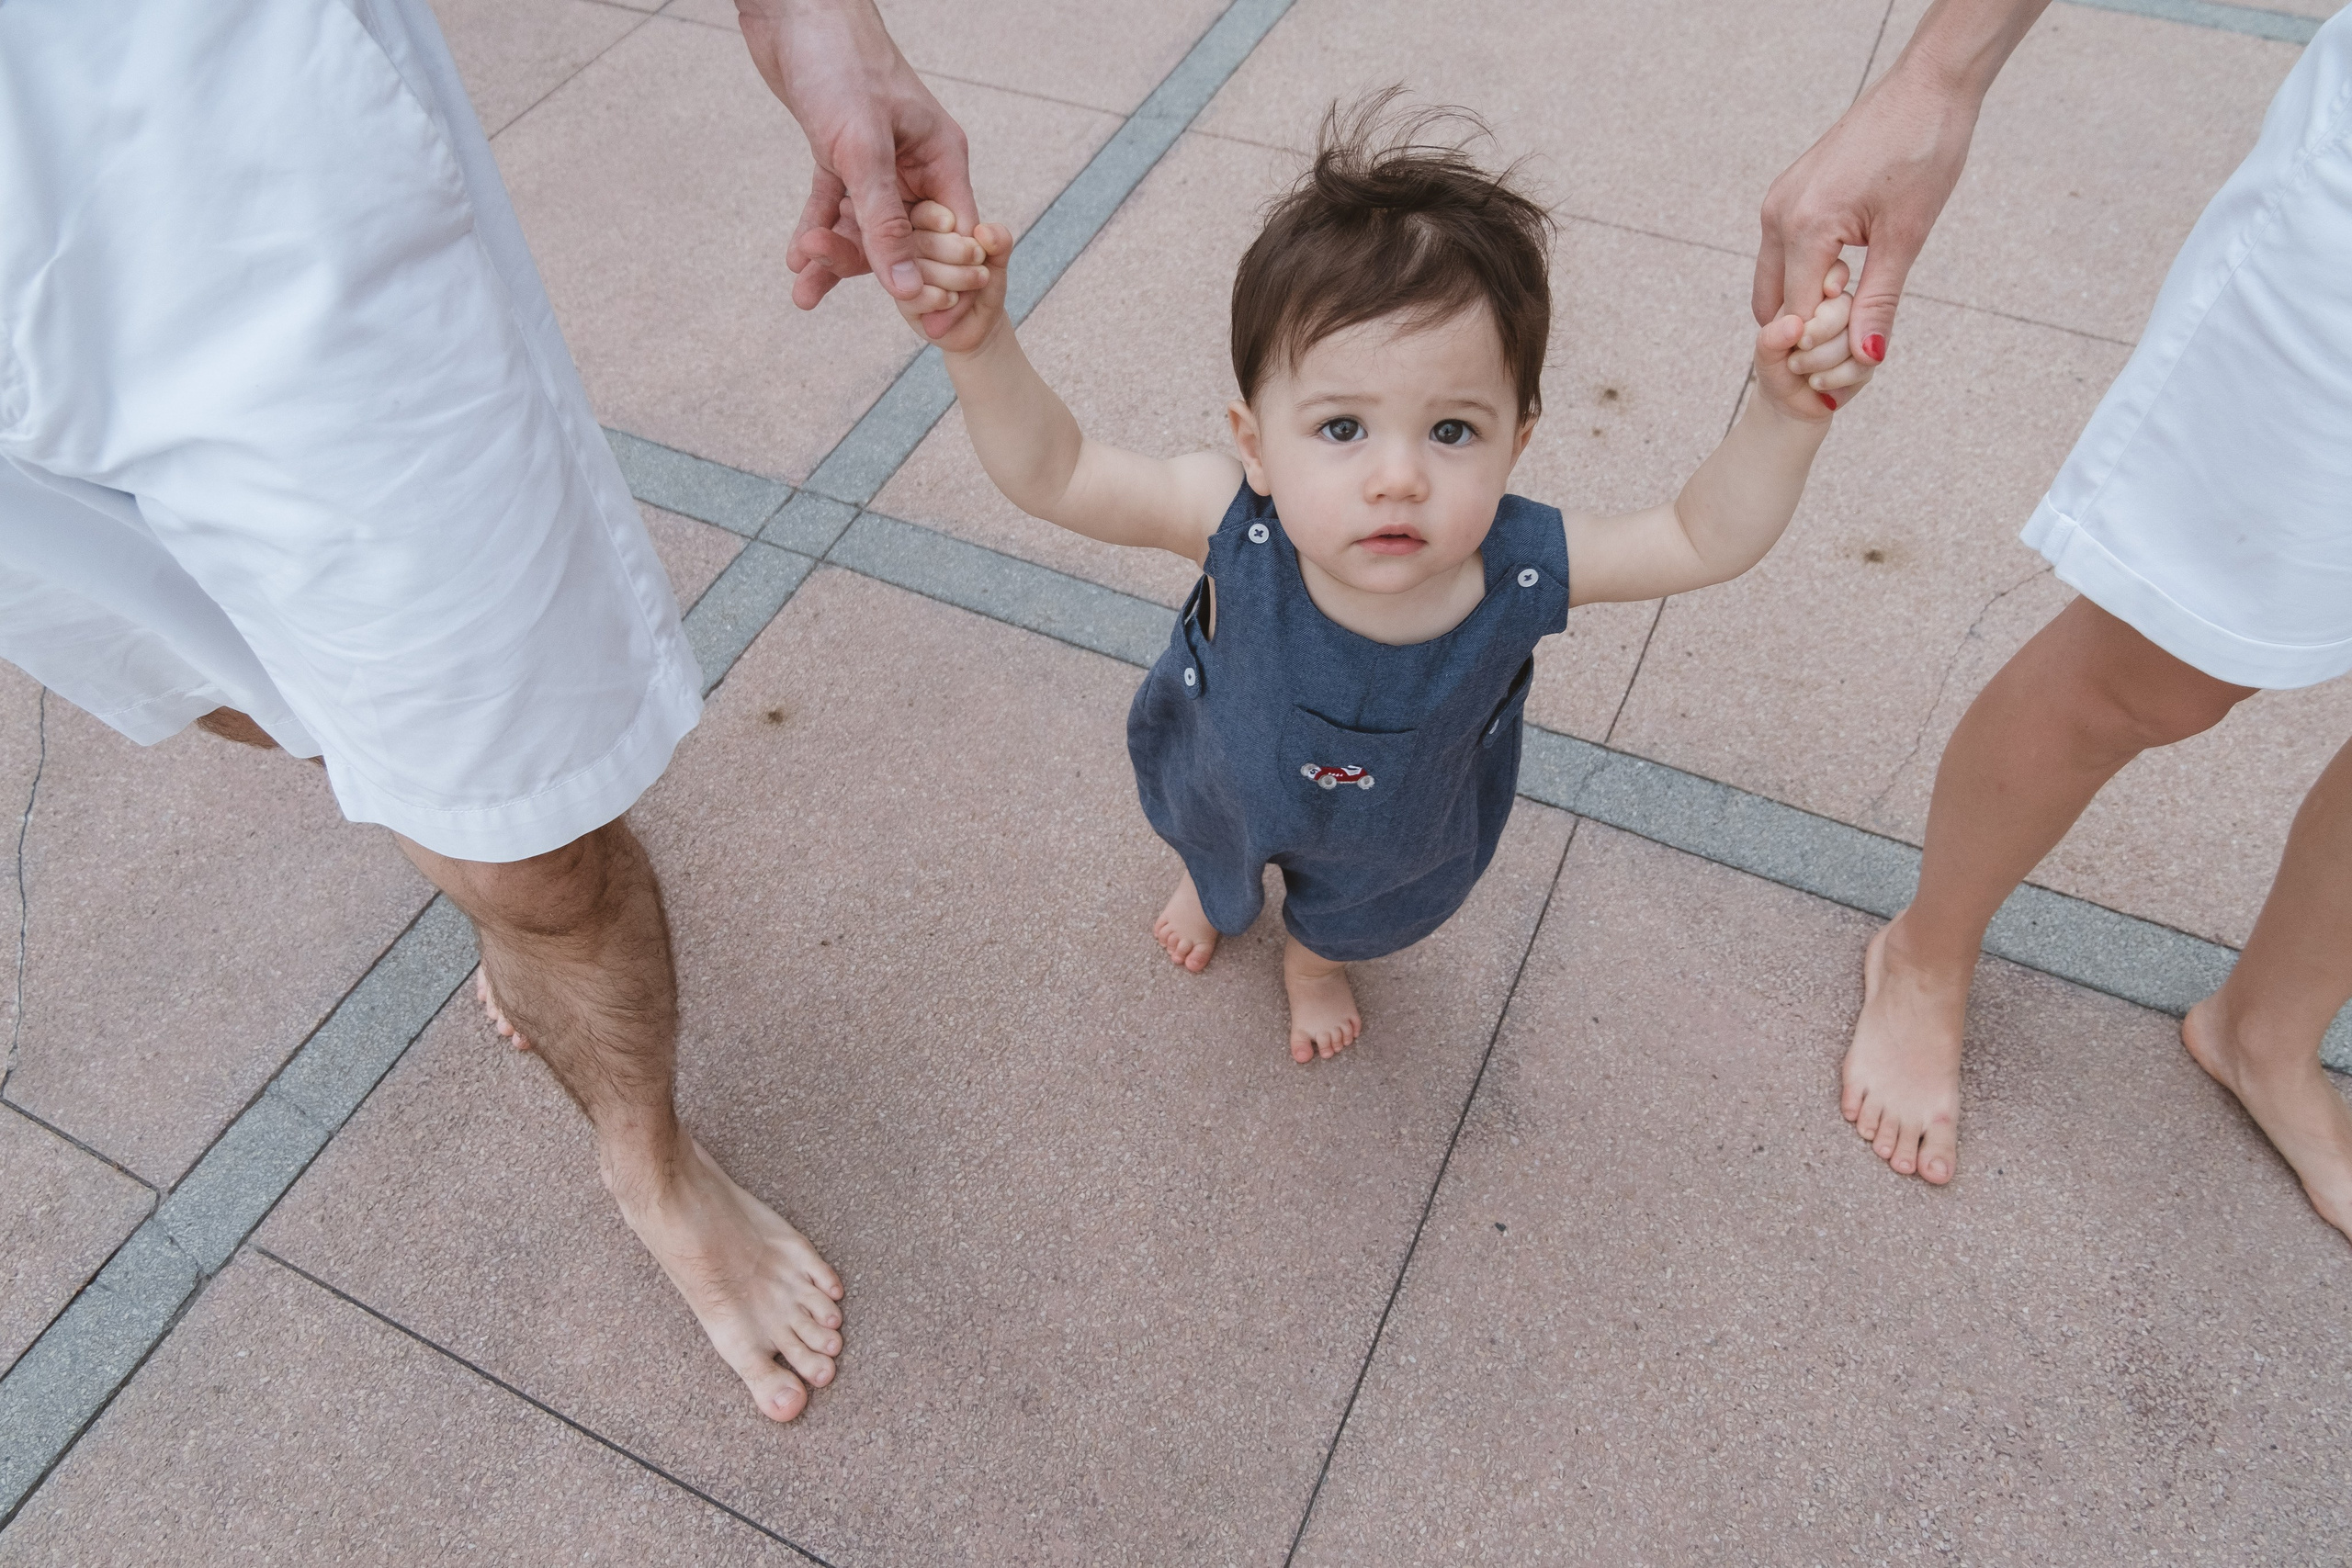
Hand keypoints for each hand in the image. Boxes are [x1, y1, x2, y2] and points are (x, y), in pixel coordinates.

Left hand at [734, 0, 978, 312]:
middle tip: (827, 287)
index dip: (939, 279)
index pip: (955, 237)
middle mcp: (916, 164)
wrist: (793, 11)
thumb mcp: (863, 149)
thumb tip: (903, 287)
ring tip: (802, 284)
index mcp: (941, 159)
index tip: (919, 321)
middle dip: (872, 270)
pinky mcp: (841, 154)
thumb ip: (883, 220)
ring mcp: (879, 162)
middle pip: (907, 239)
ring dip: (835, 255)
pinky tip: (795, 259)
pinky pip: (835, 206)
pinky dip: (817, 229)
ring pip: (866, 227)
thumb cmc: (838, 62)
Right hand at [891, 202, 1009, 351]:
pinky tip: (953, 300)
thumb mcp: (997, 258)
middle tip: (980, 262)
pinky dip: (939, 298)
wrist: (980, 321)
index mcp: (927, 226)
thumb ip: (999, 240)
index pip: (923, 212)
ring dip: (954, 276)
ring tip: (977, 281)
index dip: (946, 221)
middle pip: (919, 240)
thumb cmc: (984, 282)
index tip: (971, 237)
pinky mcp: (903, 300)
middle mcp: (909, 247)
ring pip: (917, 268)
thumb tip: (983, 232)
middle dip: (958, 251)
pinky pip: (913, 295)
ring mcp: (901, 274)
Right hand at [1752, 50, 1987, 367]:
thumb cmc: (1923, 152)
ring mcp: (1778, 202)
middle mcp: (1778, 216)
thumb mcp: (1906, 236)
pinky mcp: (1789, 193)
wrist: (1927, 87)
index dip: (1822, 348)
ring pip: (1776, 280)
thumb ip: (1879, 301)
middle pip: (1773, 304)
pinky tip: (1847, 273)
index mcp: (1804, 228)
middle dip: (1805, 334)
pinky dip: (1807, 275)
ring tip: (1854, 303)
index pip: (1796, 316)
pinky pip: (1784, 253)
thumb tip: (1867, 358)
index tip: (1856, 363)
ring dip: (1806, 304)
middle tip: (1851, 342)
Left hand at [1753, 261, 1875, 420]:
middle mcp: (1843, 308)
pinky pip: (1863, 363)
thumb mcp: (1765, 351)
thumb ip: (1772, 337)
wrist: (1787, 401)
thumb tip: (1794, 326)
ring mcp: (1861, 332)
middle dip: (1820, 330)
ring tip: (1797, 368)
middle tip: (1798, 347)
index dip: (1832, 280)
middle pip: (1846, 306)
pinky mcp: (1869, 358)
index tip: (1826, 292)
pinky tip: (1816, 384)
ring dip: (1822, 359)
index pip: (1834, 274)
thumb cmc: (1776, 365)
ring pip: (1857, 336)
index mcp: (1817, 294)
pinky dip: (1836, 378)